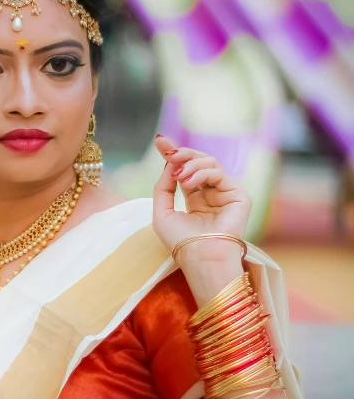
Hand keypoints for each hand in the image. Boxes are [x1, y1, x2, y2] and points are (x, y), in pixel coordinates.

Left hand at [152, 135, 251, 261]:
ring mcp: (225, 194)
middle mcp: (211, 195)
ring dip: (190, 164)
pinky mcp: (238, 195)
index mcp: (195, 200)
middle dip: (182, 153)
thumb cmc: (181, 242)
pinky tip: (189, 182)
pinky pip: (219, 173)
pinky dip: (201, 172)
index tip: (160, 141)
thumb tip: (169, 163)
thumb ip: (163, 186)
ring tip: (179, 176)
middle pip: (198, 162)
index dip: (173, 155)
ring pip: (209, 163)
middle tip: (169, 151)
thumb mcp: (162, 212)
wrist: (200, 257)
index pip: (185, 170)